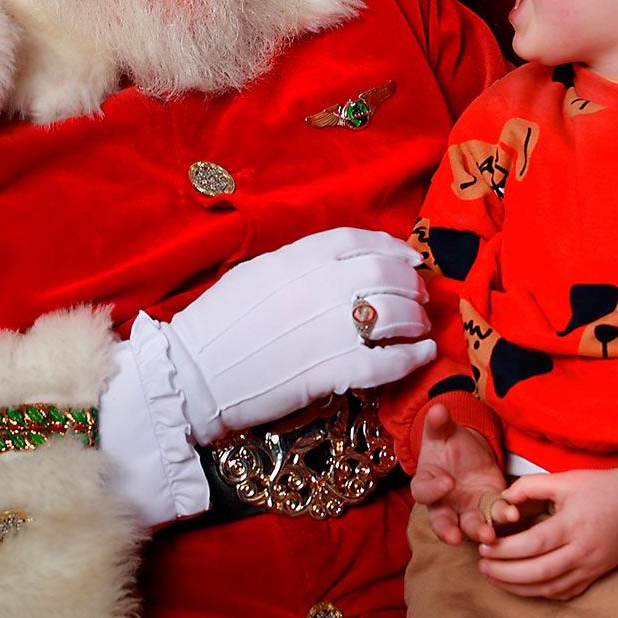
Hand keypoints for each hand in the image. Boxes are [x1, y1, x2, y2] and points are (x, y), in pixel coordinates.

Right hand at [140, 227, 435, 441]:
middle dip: (411, 285)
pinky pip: (387, 362)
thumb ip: (299, 264)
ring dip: (416, 320)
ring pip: (395, 315)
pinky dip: (412, 357)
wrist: (193, 375)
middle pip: (386, 275)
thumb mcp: (256, 274)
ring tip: (420, 327)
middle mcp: (320, 287)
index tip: (410, 259)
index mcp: (298, 258)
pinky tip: (424, 354)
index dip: (393, 248)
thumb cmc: (218, 325)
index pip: (360, 242)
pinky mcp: (331, 372)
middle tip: (419, 297)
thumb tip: (339, 264)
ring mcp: (329, 329)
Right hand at [410, 403, 517, 545]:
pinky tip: (512, 514)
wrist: (469, 450)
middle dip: (448, 531)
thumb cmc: (448, 443)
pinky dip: (502, 516)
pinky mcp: (489, 507)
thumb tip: (437, 409)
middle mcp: (445, 503)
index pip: (424, 491)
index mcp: (427, 483)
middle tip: (456, 538)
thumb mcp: (442, 431)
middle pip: (442, 522)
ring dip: (479, 532)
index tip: (447, 482)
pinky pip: (494, 515)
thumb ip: (438, 424)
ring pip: (470, 526)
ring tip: (490, 536)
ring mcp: (468, 508)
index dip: (433, 490)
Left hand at [476, 466, 617, 599]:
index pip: (533, 544)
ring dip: (517, 588)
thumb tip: (502, 499)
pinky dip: (540, 592)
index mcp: (573, 525)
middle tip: (482, 566)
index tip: (484, 546)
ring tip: (494, 578)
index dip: (505, 549)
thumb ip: (530, 486)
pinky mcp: (595, 576)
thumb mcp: (565, 479)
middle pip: (537, 573)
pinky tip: (522, 585)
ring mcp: (590, 568)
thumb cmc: (601, 487)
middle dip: (504, 573)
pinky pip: (564, 593)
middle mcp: (582, 552)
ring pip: (548, 589)